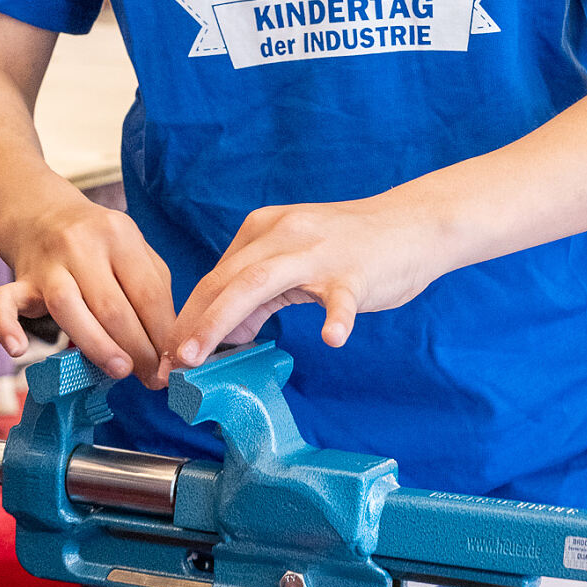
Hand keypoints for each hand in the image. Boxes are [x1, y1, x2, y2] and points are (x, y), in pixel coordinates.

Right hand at [0, 193, 175, 384]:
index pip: (147, 293)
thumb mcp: (134, 251)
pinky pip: (3, 302)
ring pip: (67, 308)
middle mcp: (81, 245)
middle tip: (151, 378)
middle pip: (111, 305)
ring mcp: (47, 263)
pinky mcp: (18, 280)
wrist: (43, 213)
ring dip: (97, 346)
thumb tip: (170, 347)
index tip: (172, 366)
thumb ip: (153, 290)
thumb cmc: (99, 243)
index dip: (163, 335)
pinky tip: (18, 350)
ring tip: (120, 370)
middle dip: (137, 349)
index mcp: (119, 235)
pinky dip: (6, 327)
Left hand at [161, 194, 446, 376]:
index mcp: (264, 229)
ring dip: (223, 321)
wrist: (414, 222)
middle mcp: (283, 234)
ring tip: (204, 356)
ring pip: (259, 284)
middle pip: (225, 280)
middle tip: (173, 364)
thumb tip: (224, 332)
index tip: (172, 354)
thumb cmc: (352, 247)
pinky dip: (335, 318)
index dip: (189, 317)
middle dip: (193, 324)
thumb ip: (259, 293)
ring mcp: (319, 252)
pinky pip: (341, 298)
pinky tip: (331, 338)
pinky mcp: (355, 272)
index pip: (215, 276)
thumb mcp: (295, 260)